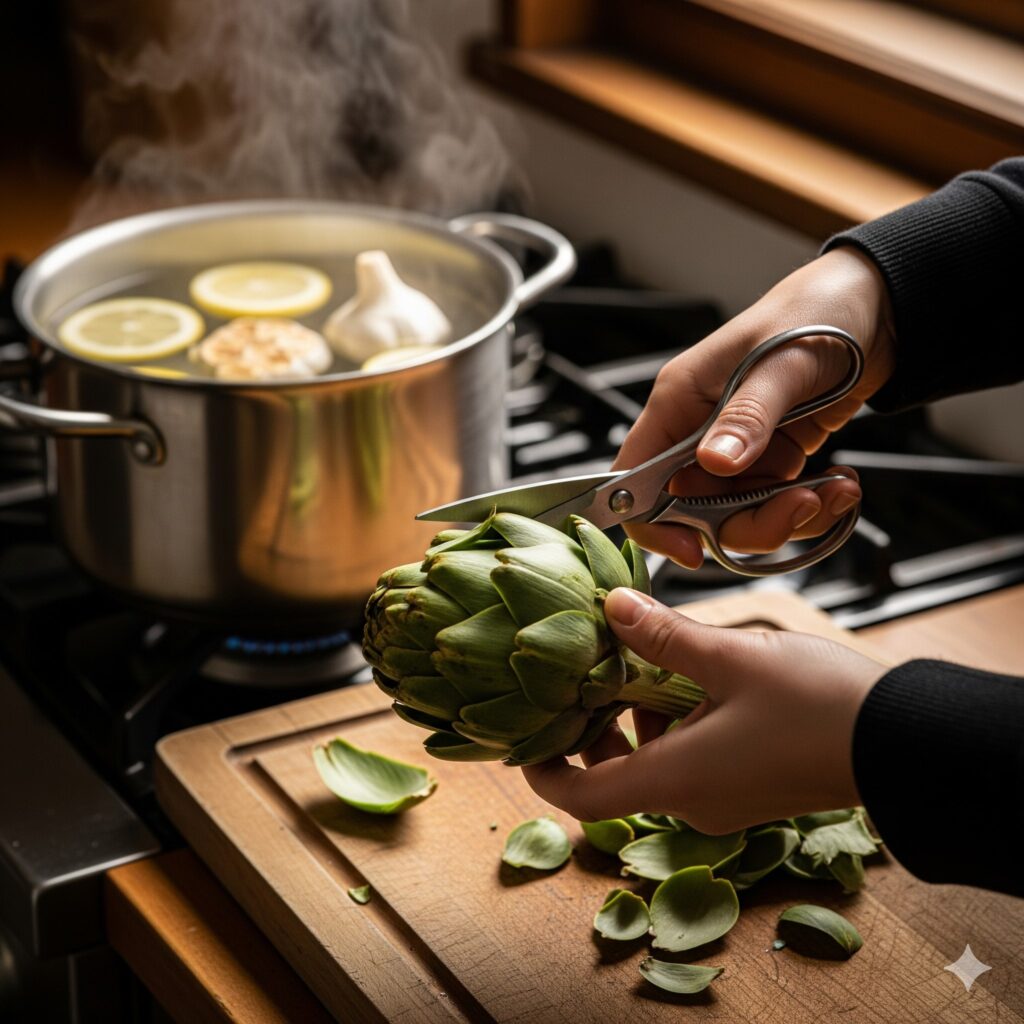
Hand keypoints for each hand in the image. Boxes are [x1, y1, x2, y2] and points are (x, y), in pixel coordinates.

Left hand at [522, 588, 887, 831]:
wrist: (904, 739)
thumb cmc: (819, 705)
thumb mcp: (731, 657)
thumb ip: (664, 635)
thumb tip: (610, 607)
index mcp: (676, 781)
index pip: (581, 797)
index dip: (541, 769)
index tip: (520, 734)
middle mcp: (692, 802)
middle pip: (614, 773)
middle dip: (594, 721)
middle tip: (586, 665)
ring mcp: (721, 798)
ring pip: (652, 759)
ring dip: (639, 711)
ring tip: (641, 651)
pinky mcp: (745, 784)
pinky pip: (688, 758)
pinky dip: (673, 719)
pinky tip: (687, 670)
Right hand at [618, 246, 895, 566]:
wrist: (877, 307)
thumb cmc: (818, 313)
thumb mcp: (782, 364)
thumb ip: (747, 416)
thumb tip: (714, 463)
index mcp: (679, 400)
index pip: (635, 477)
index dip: (652, 522)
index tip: (691, 550)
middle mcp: (698, 429)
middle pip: (693, 510)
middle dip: (747, 523)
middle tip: (800, 507)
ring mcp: (735, 447)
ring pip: (737, 514)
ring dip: (786, 516)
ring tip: (834, 491)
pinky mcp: (770, 456)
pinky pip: (773, 503)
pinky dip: (808, 506)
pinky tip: (839, 484)